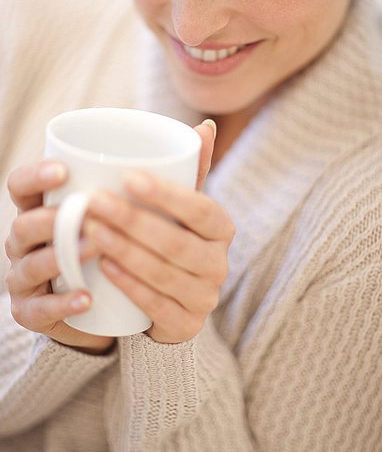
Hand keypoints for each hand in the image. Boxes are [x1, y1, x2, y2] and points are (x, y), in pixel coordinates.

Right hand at [4, 160, 114, 354]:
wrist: (100, 308)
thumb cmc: (109, 246)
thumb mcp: (115, 215)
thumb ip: (133, 188)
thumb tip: (185, 148)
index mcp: (38, 210)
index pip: (21, 186)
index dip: (35, 177)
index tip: (64, 171)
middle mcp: (24, 242)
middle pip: (23, 225)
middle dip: (50, 218)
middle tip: (86, 212)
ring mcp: (24, 278)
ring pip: (30, 266)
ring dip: (60, 257)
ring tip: (93, 248)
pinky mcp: (31, 312)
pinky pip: (40, 309)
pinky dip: (63, 303)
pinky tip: (87, 298)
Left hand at [85, 120, 235, 343]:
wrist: (172, 299)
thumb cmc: (171, 238)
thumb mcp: (181, 206)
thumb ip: (190, 170)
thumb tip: (205, 126)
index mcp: (221, 229)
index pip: (202, 208)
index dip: (168, 194)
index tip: (129, 176)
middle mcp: (220, 263)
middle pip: (177, 242)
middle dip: (133, 221)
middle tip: (93, 202)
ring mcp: (205, 298)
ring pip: (164, 273)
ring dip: (124, 250)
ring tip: (89, 230)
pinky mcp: (186, 325)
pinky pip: (156, 306)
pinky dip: (129, 285)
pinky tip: (103, 267)